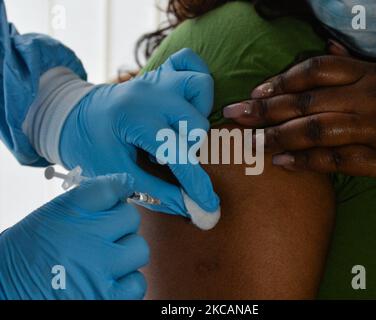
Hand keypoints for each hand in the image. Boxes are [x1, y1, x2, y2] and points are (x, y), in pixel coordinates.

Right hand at [0, 174, 147, 299]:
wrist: (4, 293)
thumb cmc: (28, 254)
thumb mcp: (49, 217)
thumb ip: (85, 203)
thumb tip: (122, 189)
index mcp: (68, 215)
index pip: (110, 188)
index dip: (119, 187)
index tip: (122, 189)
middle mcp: (87, 240)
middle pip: (130, 217)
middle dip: (120, 224)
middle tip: (105, 234)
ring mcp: (100, 272)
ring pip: (139, 249)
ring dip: (126, 254)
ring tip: (105, 261)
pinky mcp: (107, 299)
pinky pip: (137, 282)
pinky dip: (126, 283)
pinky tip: (107, 282)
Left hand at [60, 48, 218, 215]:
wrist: (73, 115)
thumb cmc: (91, 146)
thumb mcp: (117, 173)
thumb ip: (156, 191)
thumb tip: (189, 208)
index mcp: (135, 119)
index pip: (178, 154)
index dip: (196, 184)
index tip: (208, 205)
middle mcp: (151, 93)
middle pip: (196, 122)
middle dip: (190, 148)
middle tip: (168, 155)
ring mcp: (157, 78)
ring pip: (201, 85)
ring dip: (198, 112)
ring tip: (178, 128)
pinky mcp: (160, 72)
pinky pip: (190, 61)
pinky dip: (196, 81)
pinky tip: (185, 102)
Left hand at [224, 55, 375, 185]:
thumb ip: (358, 64)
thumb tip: (327, 45)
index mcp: (372, 74)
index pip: (317, 70)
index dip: (282, 80)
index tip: (255, 92)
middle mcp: (370, 97)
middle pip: (306, 100)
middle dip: (265, 108)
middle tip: (234, 116)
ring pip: (316, 129)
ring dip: (278, 136)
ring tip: (251, 143)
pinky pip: (337, 160)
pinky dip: (306, 161)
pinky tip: (282, 163)